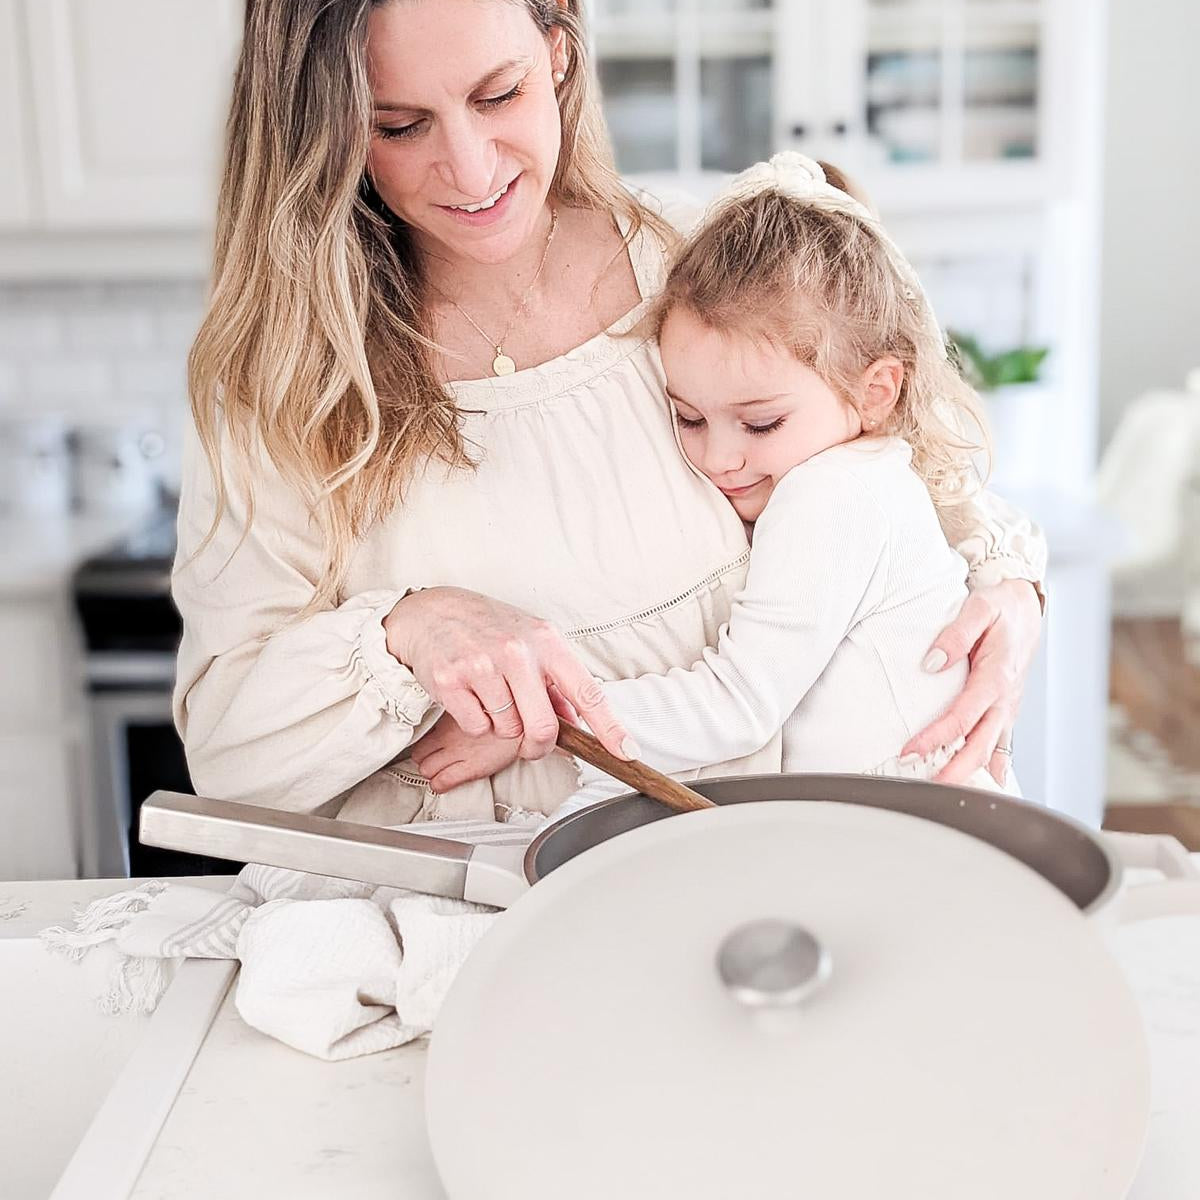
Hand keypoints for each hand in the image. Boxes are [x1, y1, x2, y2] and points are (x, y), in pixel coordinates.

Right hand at [383, 586, 628, 761]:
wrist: (432, 612)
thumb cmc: (489, 628)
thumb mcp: (531, 642)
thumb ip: (556, 682)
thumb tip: (577, 722)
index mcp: (547, 642)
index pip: (587, 692)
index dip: (610, 727)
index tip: (627, 752)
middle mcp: (517, 652)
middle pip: (542, 728)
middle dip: (538, 746)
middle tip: (530, 743)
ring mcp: (483, 666)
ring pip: (507, 731)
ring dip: (502, 726)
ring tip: (490, 695)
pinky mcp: (451, 681)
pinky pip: (477, 728)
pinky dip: (475, 722)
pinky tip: (470, 695)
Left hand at [409, 711, 521, 792]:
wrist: (527, 725)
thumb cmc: (511, 712)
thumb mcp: (484, 699)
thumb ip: (468, 704)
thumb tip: (461, 703)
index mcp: (453, 714)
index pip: (424, 729)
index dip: (426, 737)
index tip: (430, 740)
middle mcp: (451, 734)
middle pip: (420, 750)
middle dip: (425, 756)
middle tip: (433, 757)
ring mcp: (459, 752)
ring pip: (426, 768)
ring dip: (431, 771)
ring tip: (439, 770)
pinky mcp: (471, 769)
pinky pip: (443, 781)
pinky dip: (439, 784)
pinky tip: (443, 783)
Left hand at [902, 579, 1042, 785]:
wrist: (1026, 608)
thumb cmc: (1001, 608)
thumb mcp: (979, 608)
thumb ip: (956, 634)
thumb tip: (932, 662)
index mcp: (996, 677)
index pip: (962, 717)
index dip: (935, 737)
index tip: (909, 750)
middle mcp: (1004, 699)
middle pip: (980, 746)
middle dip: (954, 771)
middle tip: (924, 787)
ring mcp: (1007, 707)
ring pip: (990, 751)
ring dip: (969, 774)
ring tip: (943, 792)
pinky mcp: (1005, 709)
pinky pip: (1001, 745)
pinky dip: (992, 768)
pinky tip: (982, 786)